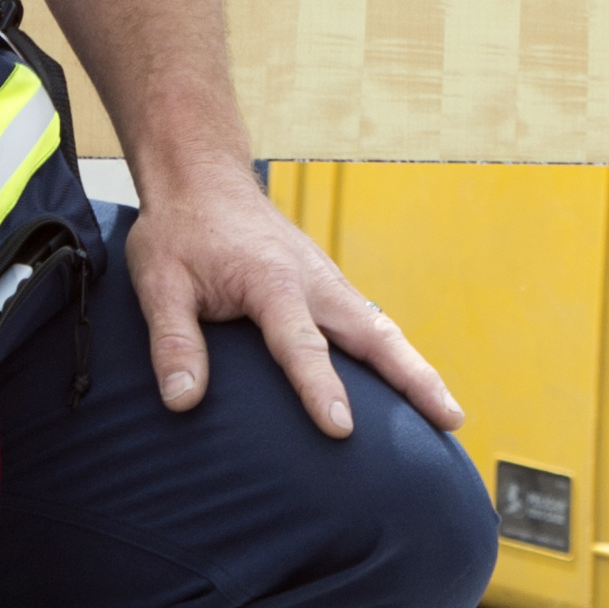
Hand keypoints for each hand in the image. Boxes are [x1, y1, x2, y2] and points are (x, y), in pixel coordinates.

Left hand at [120, 170, 462, 439]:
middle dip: (414, 378)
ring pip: (382, 329)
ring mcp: (327, 281)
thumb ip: (173, 341)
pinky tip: (409, 385)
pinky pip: (371, 323)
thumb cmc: (181, 231)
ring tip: (449, 415)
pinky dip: (397, 355)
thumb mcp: (158, 282)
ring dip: (416, 370)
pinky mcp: (328, 286)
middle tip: (450, 420)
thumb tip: (183, 402)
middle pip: (374, 334)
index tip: (341, 429)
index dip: (319, 387)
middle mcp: (313, 280)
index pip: (300, 343)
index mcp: (271, 280)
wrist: (203, 178)